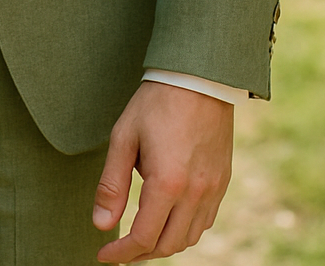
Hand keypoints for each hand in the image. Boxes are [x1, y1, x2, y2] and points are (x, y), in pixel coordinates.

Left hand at [92, 81, 233, 261]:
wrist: (199, 77)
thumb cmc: (156, 103)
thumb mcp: (124, 138)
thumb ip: (112, 185)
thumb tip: (100, 225)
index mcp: (167, 183)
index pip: (144, 238)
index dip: (121, 254)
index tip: (103, 255)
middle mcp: (195, 193)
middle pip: (168, 245)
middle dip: (141, 254)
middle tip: (120, 249)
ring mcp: (213, 189)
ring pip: (189, 238)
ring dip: (164, 244)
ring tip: (142, 236)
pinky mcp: (223, 181)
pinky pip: (205, 221)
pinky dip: (185, 230)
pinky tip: (169, 217)